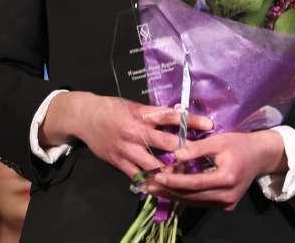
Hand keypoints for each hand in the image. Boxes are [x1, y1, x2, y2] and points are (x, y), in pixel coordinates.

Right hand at [40, 91, 213, 179]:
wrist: (84, 116)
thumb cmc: (112, 108)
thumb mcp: (134, 105)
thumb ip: (154, 114)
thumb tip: (179, 117)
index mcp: (142, 114)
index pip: (171, 116)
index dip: (191, 120)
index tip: (210, 125)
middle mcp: (136, 131)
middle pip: (165, 143)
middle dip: (185, 151)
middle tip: (204, 158)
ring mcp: (127, 148)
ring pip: (153, 164)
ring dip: (171, 170)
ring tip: (188, 177)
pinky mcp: (118, 161)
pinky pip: (137, 175)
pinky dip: (150, 182)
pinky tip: (163, 187)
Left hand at [145, 130, 286, 209]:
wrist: (260, 156)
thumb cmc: (240, 144)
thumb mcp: (218, 140)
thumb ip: (196, 148)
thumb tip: (175, 155)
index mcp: (227, 179)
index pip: (194, 183)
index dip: (174, 180)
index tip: (157, 175)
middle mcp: (227, 196)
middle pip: (192, 196)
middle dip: (168, 190)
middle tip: (148, 184)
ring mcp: (226, 204)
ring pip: (194, 201)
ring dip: (173, 194)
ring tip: (154, 188)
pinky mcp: (224, 205)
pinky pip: (200, 201)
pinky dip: (184, 195)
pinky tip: (170, 189)